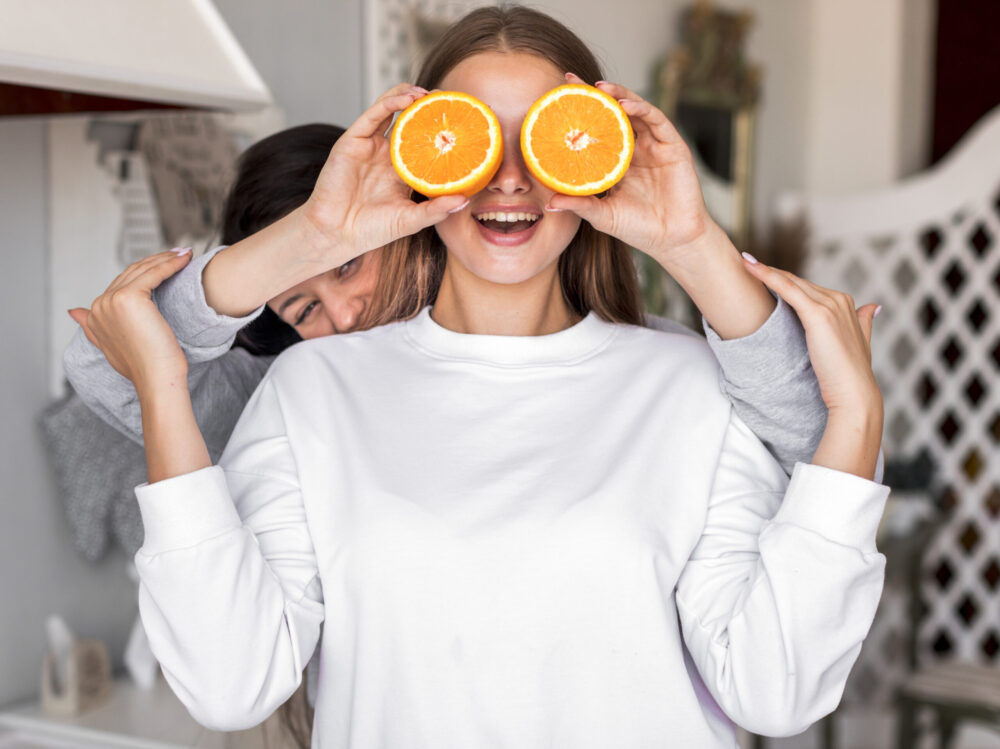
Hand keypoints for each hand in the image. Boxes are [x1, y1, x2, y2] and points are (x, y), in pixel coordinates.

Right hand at [69, 250, 191, 390]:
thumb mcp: (111, 345)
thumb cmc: (146, 368)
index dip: (145, 271)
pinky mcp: (129, 298)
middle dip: (156, 261)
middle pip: (132, 273)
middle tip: (179, 254)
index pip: (122, 283)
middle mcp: (99, 305)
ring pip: (143, 270)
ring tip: (184, 254)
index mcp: (94, 315)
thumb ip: (91, 327)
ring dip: (166, 258)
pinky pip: (154, 273)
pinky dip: (170, 264)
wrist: (156, 380)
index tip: (166, 265)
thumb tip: (73, 311)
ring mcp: (111, 300)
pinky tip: (184, 260)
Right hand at [302, 83, 469, 260]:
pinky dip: (390, 103)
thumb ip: (437, 210)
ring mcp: (370, 145)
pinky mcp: (353, 141)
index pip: (425, 143)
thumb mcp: (411, 220)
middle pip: (409, 121)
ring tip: (428, 94)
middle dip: (427, 107)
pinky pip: (374, 115)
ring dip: (409, 97)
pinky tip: (407, 100)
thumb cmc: (371, 230)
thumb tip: (465, 200)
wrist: (337, 234)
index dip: (440, 130)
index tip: (462, 122)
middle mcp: (387, 154)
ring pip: (391, 110)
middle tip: (448, 100)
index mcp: (403, 171)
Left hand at [546, 74, 711, 264]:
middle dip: (594, 95)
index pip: (595, 129)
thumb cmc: (638, 228)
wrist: (672, 239)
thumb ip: (580, 205)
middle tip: (572, 81)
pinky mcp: (673, 146)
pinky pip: (657, 121)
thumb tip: (550, 203)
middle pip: (613, 113)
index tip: (556, 96)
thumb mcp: (602, 215)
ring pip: (635, 110)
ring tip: (599, 88)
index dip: (578, 112)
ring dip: (618, 95)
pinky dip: (641, 109)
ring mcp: (654, 145)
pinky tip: (625, 106)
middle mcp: (634, 147)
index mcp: (615, 160)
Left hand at [742, 255, 882, 477]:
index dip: (782, 280)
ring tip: (744, 261)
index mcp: (845, 303)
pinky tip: (751, 268)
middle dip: (770, 272)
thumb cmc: (848, 373)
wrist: (853, 393)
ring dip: (765, 270)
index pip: (806, 287)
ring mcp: (829, 305)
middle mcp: (838, 299)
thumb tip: (872, 306)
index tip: (760, 272)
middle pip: (796, 281)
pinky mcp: (817, 315)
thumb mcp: (859, 341)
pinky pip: (787, 290)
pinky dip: (768, 277)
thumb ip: (863, 321)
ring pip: (790, 282)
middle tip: (745, 261)